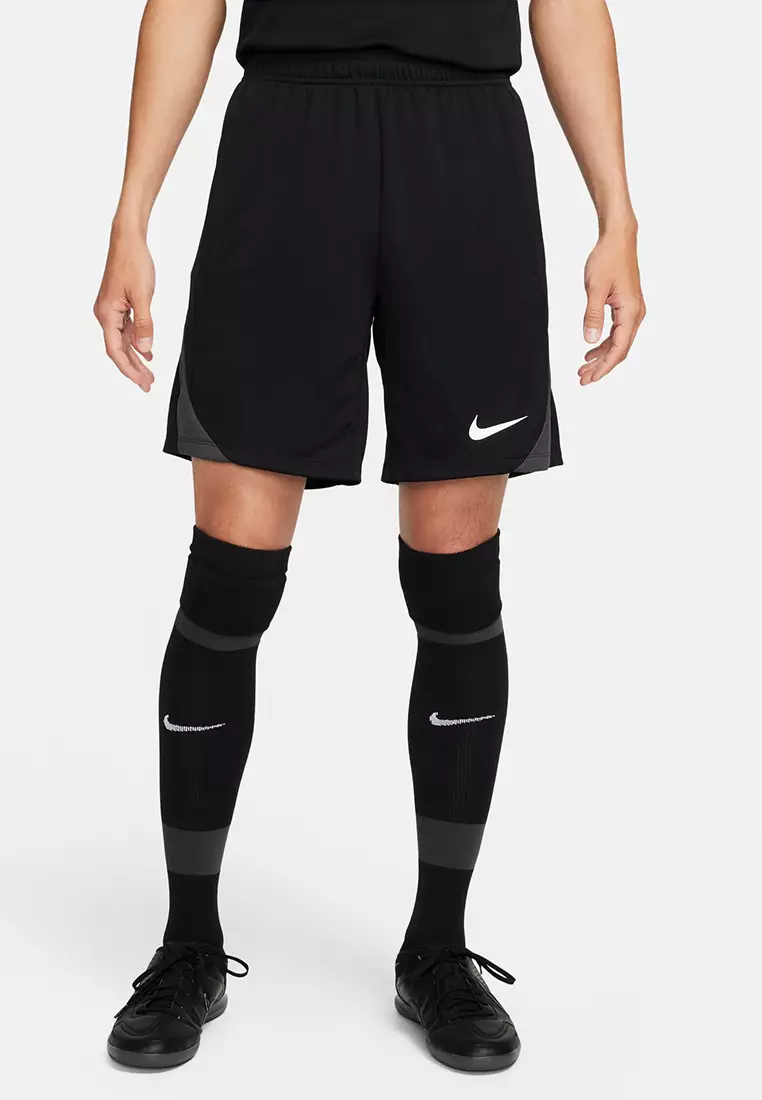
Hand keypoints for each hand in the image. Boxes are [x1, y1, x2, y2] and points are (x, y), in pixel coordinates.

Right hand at [94, 227, 155, 392]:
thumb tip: (145, 348)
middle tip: (148, 385)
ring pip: (123, 340)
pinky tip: (147, 351)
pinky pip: (127, 329)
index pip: (116, 351)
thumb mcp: (143, 296)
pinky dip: (137, 341)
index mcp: (107, 314)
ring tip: (149, 374)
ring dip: (136, 357)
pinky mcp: (119, 304)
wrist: (128, 240)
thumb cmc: (133, 263)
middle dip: (134, 368)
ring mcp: (111, 310)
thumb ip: (145, 324)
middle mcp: (105, 314)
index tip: (141, 382)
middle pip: (119, 349)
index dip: (128, 369)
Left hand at [580, 227, 645, 385]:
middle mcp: (635, 314)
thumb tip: (590, 341)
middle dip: (601, 366)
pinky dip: (604, 343)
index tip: (590, 377)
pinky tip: (591, 350)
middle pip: (619, 350)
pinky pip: (617, 332)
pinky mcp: (626, 306)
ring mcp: (632, 310)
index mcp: (630, 312)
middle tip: (583, 378)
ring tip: (584, 367)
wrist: (618, 239)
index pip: (618, 349)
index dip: (604, 367)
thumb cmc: (609, 258)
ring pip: (617, 342)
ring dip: (601, 356)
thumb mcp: (595, 289)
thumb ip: (592, 316)